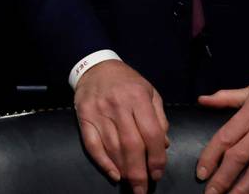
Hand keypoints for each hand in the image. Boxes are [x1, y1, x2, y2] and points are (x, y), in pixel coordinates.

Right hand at [73, 60, 168, 193]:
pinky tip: (113, 174)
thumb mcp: (150, 92)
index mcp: (138, 98)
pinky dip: (102, 162)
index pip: (151, 134)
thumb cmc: (127, 81)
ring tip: (132, 184)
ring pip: (112, 147)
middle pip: (131, 145)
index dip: (157, 158)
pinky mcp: (84, 117)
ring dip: (123, 170)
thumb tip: (164, 145)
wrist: (95, 67)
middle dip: (139, 172)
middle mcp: (118, 105)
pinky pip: (92, 144)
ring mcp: (99, 112)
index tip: (158, 173)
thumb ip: (159, 118)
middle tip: (143, 189)